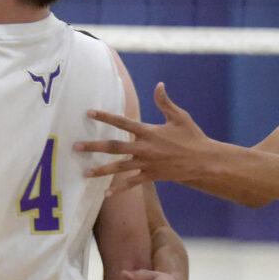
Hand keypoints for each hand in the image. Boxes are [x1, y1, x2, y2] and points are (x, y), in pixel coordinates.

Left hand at [76, 82, 206, 193]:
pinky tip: (106, 194)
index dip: (106, 117)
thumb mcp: (180, 117)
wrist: (205, 161)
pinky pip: (132, 183)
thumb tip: (159, 85)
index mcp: (149, 132)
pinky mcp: (151, 176)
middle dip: (94, 146)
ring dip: (102, 170)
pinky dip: (120, 189)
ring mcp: (147, 163)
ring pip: (120, 167)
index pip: (123, 122)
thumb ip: (165, 102)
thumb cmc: (192, 137)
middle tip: (75, 146)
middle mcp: (145, 148)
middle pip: (115, 147)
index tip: (89, 113)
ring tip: (85, 173)